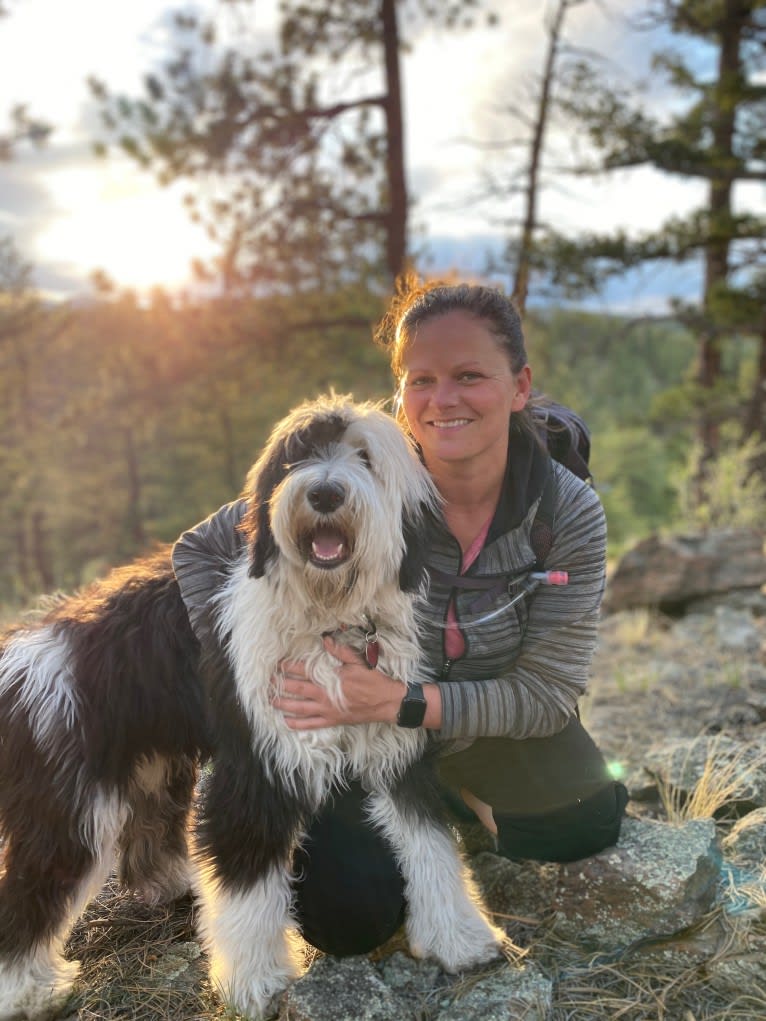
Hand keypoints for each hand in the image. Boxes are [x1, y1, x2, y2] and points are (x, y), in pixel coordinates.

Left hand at [271, 636, 405, 729]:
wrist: (386, 703)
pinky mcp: (332, 721)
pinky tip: (286, 722)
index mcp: (329, 679)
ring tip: (270, 701)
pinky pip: (311, 725)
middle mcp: (324, 696)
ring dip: (283, 704)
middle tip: (267, 682)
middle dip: (280, 685)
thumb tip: (325, 640)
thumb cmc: (373, 681)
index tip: (277, 664)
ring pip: (299, 709)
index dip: (288, 667)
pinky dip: (297, 724)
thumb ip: (340, 651)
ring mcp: (327, 710)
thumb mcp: (358, 662)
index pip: (303, 671)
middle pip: (296, 690)